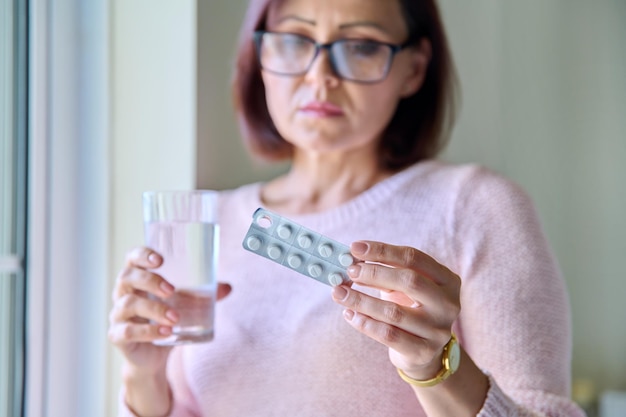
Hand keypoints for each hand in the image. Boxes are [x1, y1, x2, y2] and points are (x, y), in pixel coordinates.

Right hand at [108, 246, 231, 374]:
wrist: (154, 356)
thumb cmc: (167, 319)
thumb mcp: (186, 304)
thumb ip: (204, 294)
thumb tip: (228, 287)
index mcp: (137, 278)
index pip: (132, 259)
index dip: (142, 255)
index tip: (160, 259)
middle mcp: (123, 293)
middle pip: (127, 278)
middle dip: (149, 281)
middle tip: (171, 289)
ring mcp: (118, 315)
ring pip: (128, 305)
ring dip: (154, 309)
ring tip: (176, 317)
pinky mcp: (118, 336)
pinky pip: (127, 332)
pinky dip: (148, 331)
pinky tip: (166, 333)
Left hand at [331, 240, 460, 380]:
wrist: (424, 352)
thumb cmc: (410, 308)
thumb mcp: (405, 287)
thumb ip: (386, 271)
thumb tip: (353, 260)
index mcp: (447, 280)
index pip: (413, 258)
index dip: (382, 250)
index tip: (355, 248)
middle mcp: (448, 304)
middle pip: (409, 281)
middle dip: (374, 273)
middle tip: (349, 271)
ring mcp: (438, 330)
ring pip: (394, 312)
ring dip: (361, 300)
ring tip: (339, 293)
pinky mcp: (423, 351)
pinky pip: (388, 335)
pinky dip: (364, 323)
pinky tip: (349, 314)